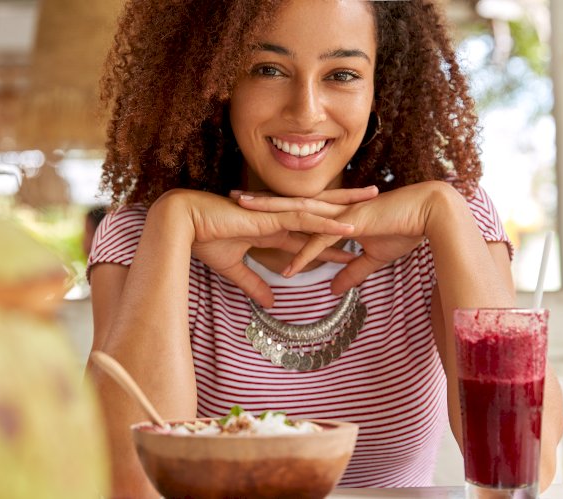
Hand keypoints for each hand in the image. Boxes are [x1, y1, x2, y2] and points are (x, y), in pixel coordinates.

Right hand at [157, 189, 357, 306]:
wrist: (185, 224)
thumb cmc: (204, 240)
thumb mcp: (234, 268)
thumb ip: (254, 284)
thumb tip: (271, 301)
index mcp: (272, 228)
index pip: (309, 234)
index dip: (332, 239)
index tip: (355, 241)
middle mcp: (279, 218)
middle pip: (322, 212)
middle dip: (349, 206)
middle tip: (376, 200)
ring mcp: (277, 215)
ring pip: (320, 210)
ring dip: (348, 206)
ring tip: (374, 201)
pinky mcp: (272, 218)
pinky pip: (305, 220)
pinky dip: (327, 223)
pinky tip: (348, 225)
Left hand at [235, 182, 445, 293]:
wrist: (430, 215)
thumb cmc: (403, 230)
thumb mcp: (373, 258)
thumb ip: (351, 272)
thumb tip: (334, 289)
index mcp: (333, 213)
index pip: (295, 209)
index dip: (272, 208)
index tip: (248, 209)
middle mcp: (332, 210)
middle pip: (288, 204)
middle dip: (259, 202)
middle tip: (230, 198)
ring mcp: (340, 215)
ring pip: (298, 214)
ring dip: (271, 216)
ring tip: (244, 216)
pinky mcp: (353, 224)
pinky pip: (322, 242)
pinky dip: (304, 256)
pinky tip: (287, 269)